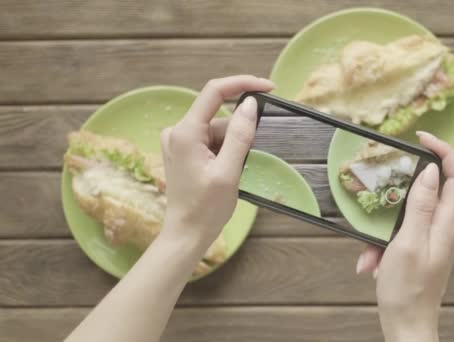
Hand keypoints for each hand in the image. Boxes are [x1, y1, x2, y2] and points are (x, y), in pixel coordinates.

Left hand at [160, 75, 273, 250]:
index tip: (269, 88)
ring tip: (232, 175)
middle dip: (239, 132)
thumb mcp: (228, 172)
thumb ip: (240, 135)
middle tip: (247, 159)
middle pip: (218, 116)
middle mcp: (177, 131)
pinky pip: (210, 140)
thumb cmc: (206, 209)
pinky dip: (224, 152)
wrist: (186, 234)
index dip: (243, 84)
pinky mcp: (183, 151)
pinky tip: (224, 173)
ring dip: (232, 147)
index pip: (214, 92)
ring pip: (217, 130)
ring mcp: (178, 141)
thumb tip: (251, 104)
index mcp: (185, 132)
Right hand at [356, 132, 453, 341]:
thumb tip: (430, 172)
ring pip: (409, 216)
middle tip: (381, 189)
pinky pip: (399, 235)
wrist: (407, 327)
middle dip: (401, 192)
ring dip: (384, 228)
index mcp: (447, 225)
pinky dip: (381, 245)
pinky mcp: (419, 250)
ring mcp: (432, 240)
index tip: (421, 138)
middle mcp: (445, 229)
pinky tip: (368, 264)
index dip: (445, 151)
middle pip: (432, 191)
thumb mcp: (407, 244)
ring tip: (369, 252)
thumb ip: (420, 207)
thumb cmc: (406, 290)